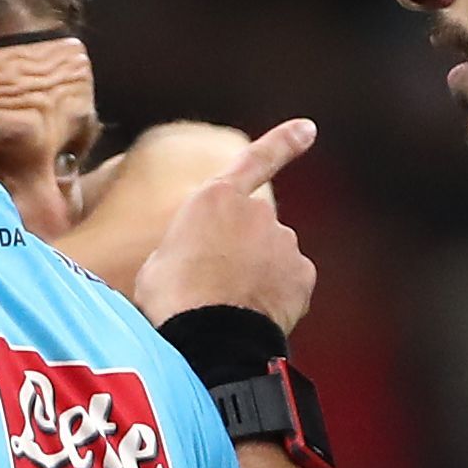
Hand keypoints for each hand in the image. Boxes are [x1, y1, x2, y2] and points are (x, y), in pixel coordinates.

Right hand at [133, 118, 317, 331]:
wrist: (207, 338)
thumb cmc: (171, 301)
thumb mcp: (159, 263)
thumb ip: (189, 246)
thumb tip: (195, 262)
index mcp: (216, 199)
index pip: (255, 160)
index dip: (283, 142)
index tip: (309, 129)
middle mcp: (258, 212)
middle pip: (256, 227)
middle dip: (243, 251)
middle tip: (215, 286)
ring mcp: (284, 242)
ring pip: (275, 256)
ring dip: (258, 275)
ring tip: (229, 306)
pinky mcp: (302, 274)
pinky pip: (290, 283)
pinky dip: (277, 297)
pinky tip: (253, 315)